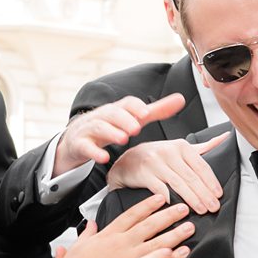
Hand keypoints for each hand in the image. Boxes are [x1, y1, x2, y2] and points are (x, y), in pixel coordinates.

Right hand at [53, 93, 186, 172]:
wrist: (77, 138)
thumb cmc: (110, 127)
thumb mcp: (133, 118)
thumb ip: (156, 111)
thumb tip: (181, 99)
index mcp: (118, 110)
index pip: (126, 104)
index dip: (136, 107)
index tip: (146, 113)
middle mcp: (103, 116)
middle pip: (112, 113)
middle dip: (124, 119)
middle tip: (136, 128)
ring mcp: (89, 129)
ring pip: (98, 127)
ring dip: (110, 132)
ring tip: (123, 139)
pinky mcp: (80, 144)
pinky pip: (85, 146)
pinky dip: (94, 152)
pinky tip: (104, 158)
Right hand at [57, 194, 192, 257]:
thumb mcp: (77, 247)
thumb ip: (87, 234)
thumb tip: (91, 224)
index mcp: (109, 235)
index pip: (132, 215)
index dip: (148, 205)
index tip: (161, 198)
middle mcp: (122, 245)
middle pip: (150, 226)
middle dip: (169, 216)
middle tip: (184, 209)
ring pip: (158, 244)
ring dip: (176, 235)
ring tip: (189, 229)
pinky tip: (183, 254)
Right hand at [108, 134, 229, 213]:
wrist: (128, 161)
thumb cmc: (157, 156)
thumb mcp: (179, 148)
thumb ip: (202, 147)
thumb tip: (226, 137)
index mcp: (181, 146)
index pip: (201, 166)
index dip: (211, 182)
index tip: (219, 195)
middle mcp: (168, 152)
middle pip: (191, 176)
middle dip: (205, 194)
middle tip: (213, 207)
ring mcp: (155, 163)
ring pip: (178, 183)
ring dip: (192, 199)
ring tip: (202, 210)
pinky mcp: (143, 174)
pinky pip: (159, 189)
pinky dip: (169, 199)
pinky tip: (178, 207)